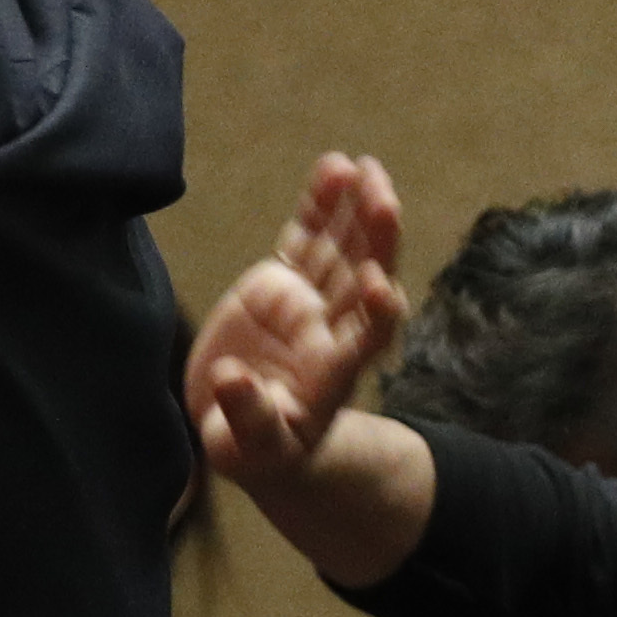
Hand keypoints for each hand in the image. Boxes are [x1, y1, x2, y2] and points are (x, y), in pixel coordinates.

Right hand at [189, 153, 407, 495]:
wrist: (250, 430)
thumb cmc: (259, 449)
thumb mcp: (253, 448)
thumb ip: (248, 416)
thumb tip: (232, 378)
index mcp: (333, 372)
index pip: (369, 339)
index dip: (380, 315)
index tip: (384, 290)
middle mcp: (330, 329)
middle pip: (364, 279)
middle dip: (376, 241)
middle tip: (384, 200)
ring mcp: (309, 302)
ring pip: (340, 249)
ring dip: (355, 211)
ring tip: (363, 167)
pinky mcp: (282, 284)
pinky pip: (307, 239)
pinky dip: (320, 207)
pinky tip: (334, 167)